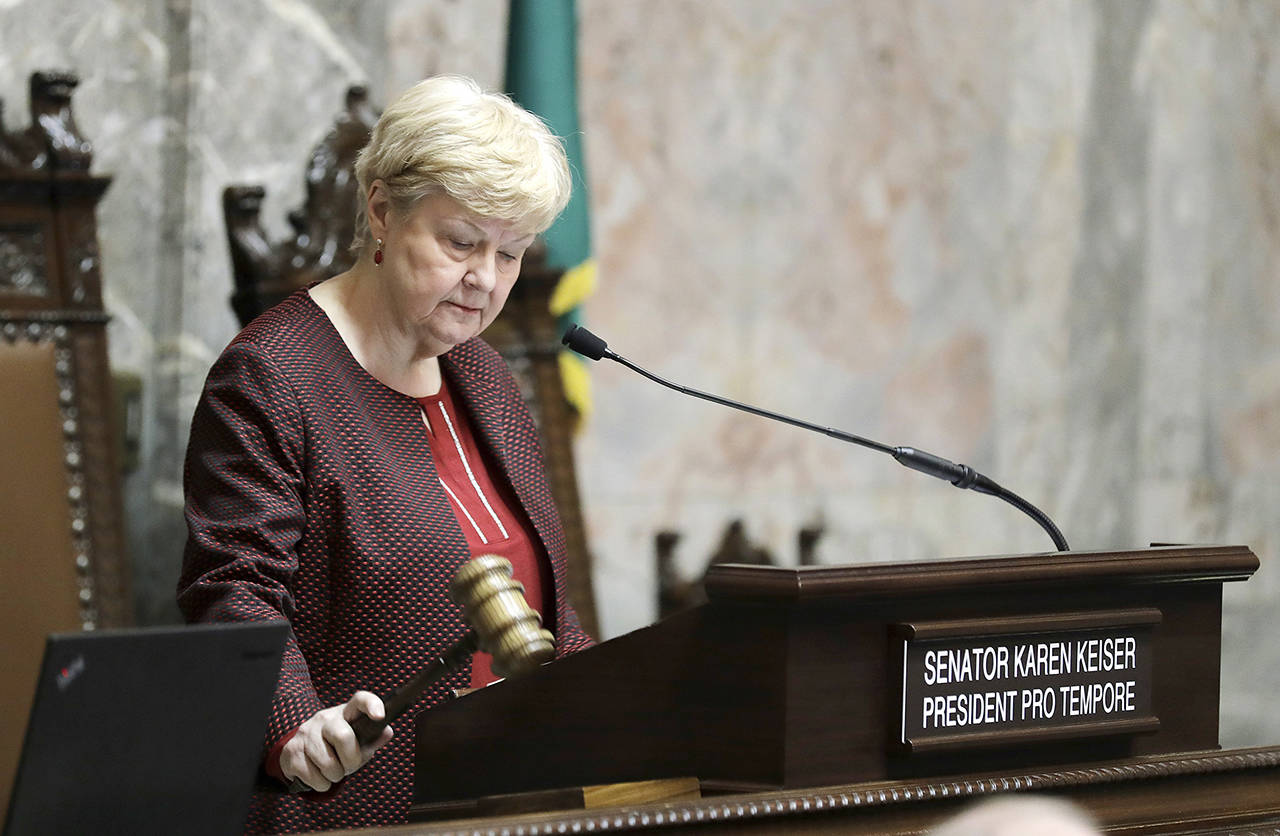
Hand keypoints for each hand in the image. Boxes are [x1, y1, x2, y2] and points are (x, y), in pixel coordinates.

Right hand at [278, 691, 393, 791]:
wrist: (301, 753)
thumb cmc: (337, 747)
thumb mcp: (357, 741)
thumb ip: (373, 738)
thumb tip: (387, 732)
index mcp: (346, 713)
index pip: (360, 700)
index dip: (372, 705)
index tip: (379, 716)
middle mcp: (325, 718)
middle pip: (343, 736)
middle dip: (351, 760)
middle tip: (348, 766)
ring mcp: (306, 732)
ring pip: (327, 763)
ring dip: (334, 776)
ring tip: (333, 771)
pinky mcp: (291, 750)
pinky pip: (312, 776)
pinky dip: (320, 784)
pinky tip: (319, 776)